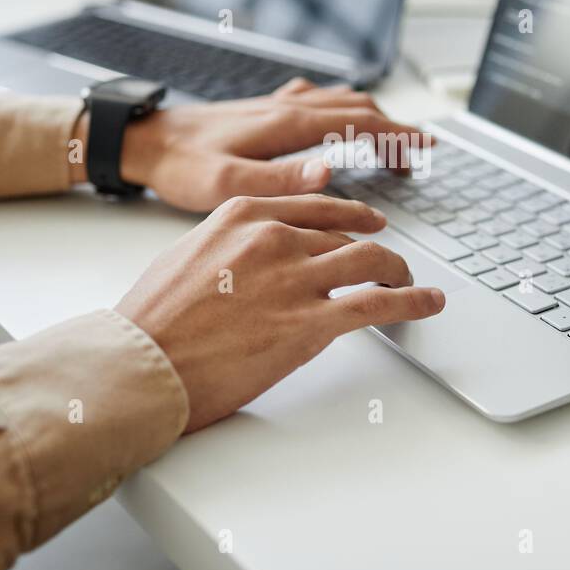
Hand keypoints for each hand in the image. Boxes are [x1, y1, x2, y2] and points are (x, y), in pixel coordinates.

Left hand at [77, 78, 429, 210]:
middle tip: (415, 159)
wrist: (142, 141)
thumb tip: (328, 174)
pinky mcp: (262, 110)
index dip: (399, 136)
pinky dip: (342, 109)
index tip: (426, 149)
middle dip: (394, 130)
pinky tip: (337, 120)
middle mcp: (285, 108)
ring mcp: (275, 106)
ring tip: (389, 144)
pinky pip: (316, 101)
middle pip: (358, 108)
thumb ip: (279, 181)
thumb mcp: (226, 185)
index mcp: (286, 125)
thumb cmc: (179, 166)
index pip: (360, 123)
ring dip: (371, 118)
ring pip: (339, 101)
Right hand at [115, 194, 445, 431]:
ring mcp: (296, 278)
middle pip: (345, 236)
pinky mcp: (311, 323)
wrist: (142, 364)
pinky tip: (427, 303)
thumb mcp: (187, 254)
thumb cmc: (152, 321)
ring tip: (411, 284)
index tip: (367, 220)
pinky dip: (412, 301)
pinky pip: (378, 304)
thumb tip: (252, 255)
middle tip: (389, 265)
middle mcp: (275, 237)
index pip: (314, 205)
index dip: (349, 214)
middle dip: (372, 252)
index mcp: (243, 214)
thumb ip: (230, 242)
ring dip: (399, 272)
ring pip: (371, 261)